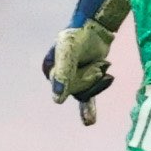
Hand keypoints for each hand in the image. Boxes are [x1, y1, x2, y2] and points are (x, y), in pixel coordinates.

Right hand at [45, 0, 123, 120]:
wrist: (96, 28)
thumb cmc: (78, 36)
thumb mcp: (68, 50)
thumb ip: (63, 72)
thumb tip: (57, 100)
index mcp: (49, 69)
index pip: (64, 88)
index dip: (80, 78)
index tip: (90, 64)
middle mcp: (58, 77)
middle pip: (76, 91)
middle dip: (91, 78)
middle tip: (98, 64)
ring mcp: (72, 79)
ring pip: (86, 93)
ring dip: (97, 80)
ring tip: (101, 65)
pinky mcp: (85, 81)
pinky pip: (85, 100)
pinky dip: (87, 111)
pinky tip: (89, 122)